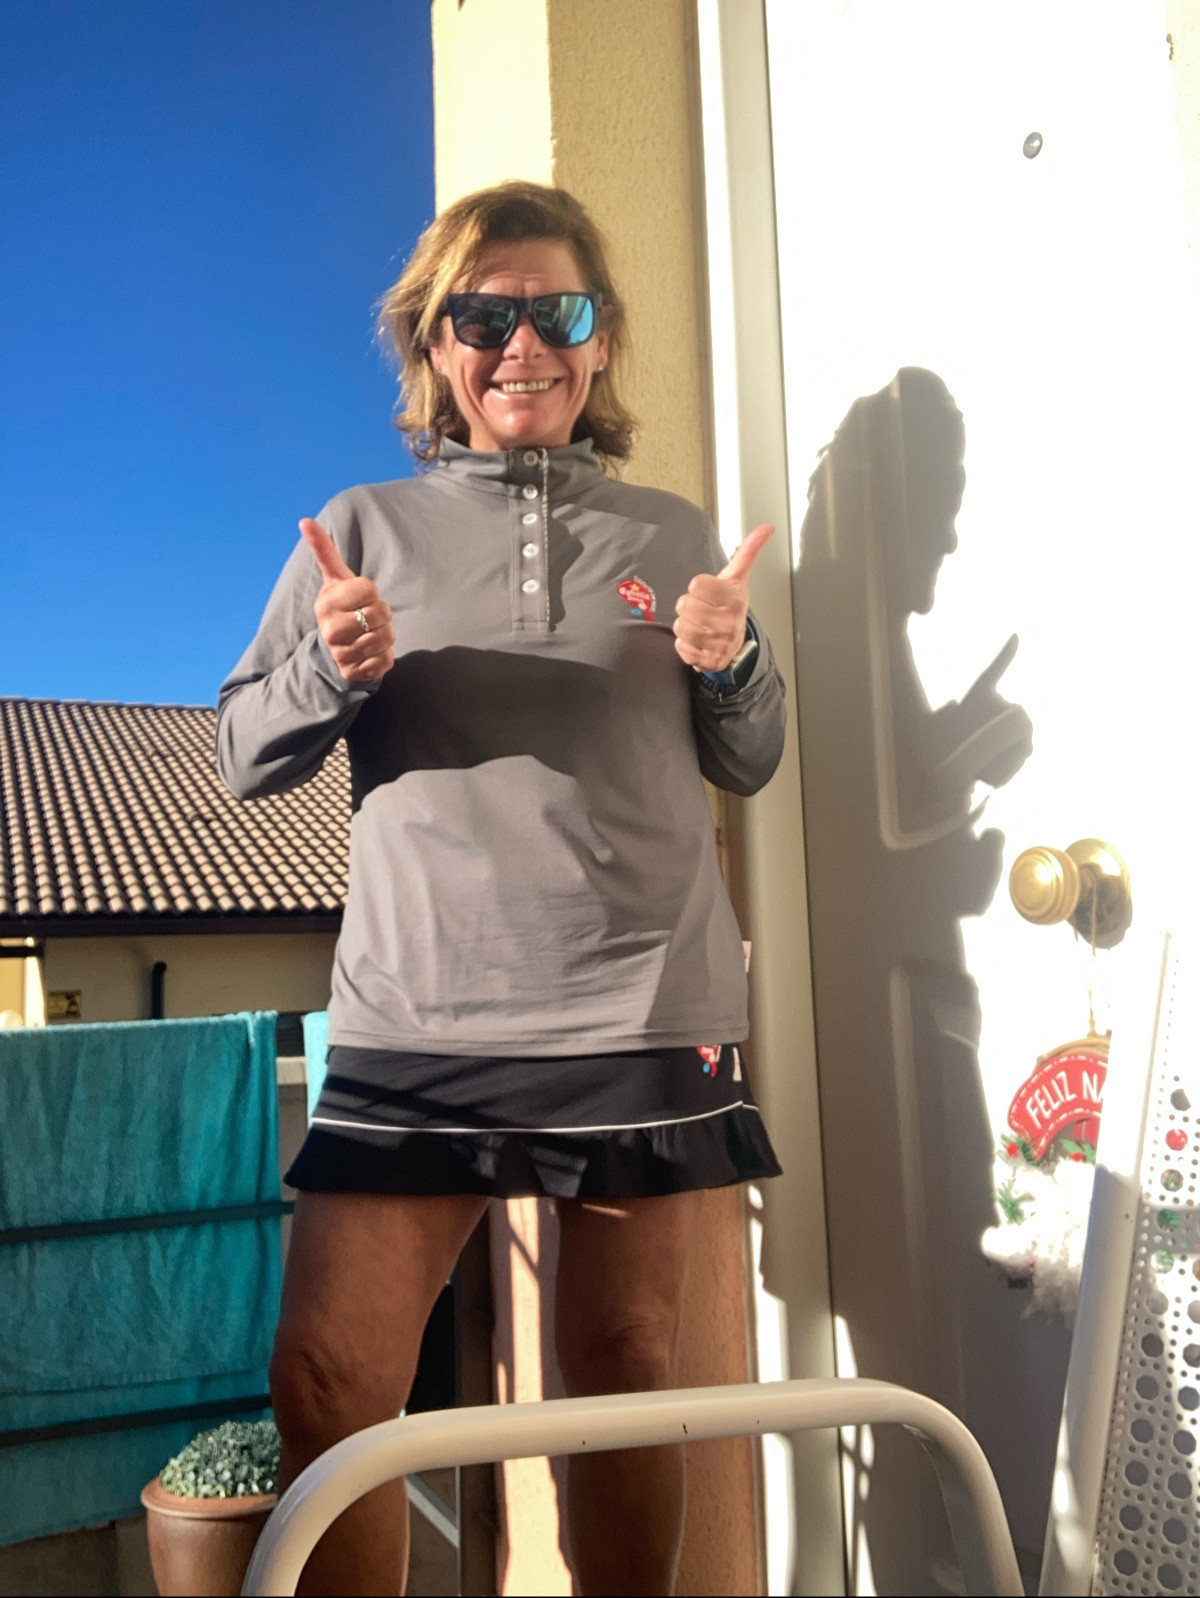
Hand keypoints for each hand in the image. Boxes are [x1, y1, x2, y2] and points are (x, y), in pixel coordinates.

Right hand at [299, 518, 394, 683]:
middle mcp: (330, 630)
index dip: (370, 591)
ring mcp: (341, 654)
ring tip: (370, 632)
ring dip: (386, 634)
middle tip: (368, 616)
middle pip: (381, 613)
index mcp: (325, 604)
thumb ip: (323, 551)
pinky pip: (385, 661)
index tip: (359, 597)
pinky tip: (371, 651)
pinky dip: (385, 656)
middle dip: (382, 613)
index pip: (369, 588)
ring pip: (386, 637)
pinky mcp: (354, 673)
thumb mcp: (334, 579)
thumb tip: (305, 520)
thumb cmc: (341, 606)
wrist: (333, 649)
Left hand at [673, 523, 773, 671]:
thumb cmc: (730, 607)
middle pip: (684, 605)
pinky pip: (681, 648)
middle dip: (689, 607)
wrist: (735, 644)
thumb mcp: (737, 578)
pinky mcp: (708, 661)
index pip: (696, 584)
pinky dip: (685, 645)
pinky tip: (698, 642)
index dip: (698, 588)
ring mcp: (719, 644)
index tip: (708, 593)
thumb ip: (748, 551)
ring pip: (680, 626)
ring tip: (699, 625)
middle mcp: (729, 623)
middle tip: (703, 611)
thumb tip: (766, 528)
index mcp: (735, 600)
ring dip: (685, 625)